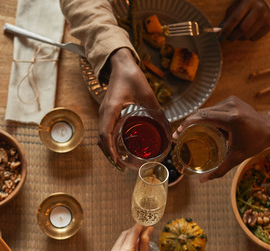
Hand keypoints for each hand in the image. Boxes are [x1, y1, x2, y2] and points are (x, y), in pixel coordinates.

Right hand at [99, 48, 160, 169]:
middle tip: (122, 167)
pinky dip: (109, 142)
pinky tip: (120, 148)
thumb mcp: (147, 94)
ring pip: (102, 137)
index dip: (110, 151)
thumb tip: (168, 130)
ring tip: (121, 161)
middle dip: (110, 155)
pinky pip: (105, 131)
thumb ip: (157, 111)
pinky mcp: (107, 113)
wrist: (120, 65)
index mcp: (111, 109)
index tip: (118, 162)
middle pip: (102, 140)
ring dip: (109, 150)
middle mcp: (104, 113)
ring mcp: (104, 113)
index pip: (106, 134)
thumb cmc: (131, 76)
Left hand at [103, 225, 153, 250]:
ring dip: (128, 238)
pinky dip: (123, 247)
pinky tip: (132, 248)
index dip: (139, 226)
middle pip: (123, 236)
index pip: (131, 234)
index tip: (146, 223)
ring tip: (140, 239)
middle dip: (134, 231)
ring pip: (118, 242)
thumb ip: (144, 244)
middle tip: (145, 229)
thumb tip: (148, 230)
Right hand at [173, 96, 269, 182]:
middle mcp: (229, 106)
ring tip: (188, 132)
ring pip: (206, 110)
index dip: (186, 124)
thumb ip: (220, 169)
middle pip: (201, 113)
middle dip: (188, 123)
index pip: (201, 117)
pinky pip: (214, 108)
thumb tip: (203, 181)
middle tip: (179, 135)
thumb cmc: (256, 143)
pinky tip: (201, 126)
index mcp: (231, 118)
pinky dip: (206, 117)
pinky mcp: (232, 100)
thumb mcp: (237, 157)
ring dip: (197, 119)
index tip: (178, 134)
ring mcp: (230, 101)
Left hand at [219, 0, 269, 40]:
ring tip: (237, 34)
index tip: (220, 37)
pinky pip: (254, 38)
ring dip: (239, 38)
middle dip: (232, 36)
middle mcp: (259, 8)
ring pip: (247, 35)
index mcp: (248, 1)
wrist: (264, 2)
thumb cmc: (245, 5)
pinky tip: (247, 31)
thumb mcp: (235, 7)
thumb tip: (220, 33)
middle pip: (242, 29)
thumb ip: (228, 19)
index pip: (235, 19)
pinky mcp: (269, 25)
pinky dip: (248, 38)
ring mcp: (266, 17)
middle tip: (228, 38)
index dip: (226, 30)